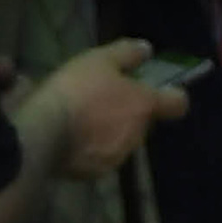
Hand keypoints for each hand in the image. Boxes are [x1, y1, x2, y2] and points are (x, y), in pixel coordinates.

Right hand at [40, 39, 188, 178]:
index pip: (178, 104)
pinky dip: (93, 148)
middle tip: (107, 98)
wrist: (43, 133)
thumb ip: (127, 54)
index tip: (160, 89)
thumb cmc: (76, 91)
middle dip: (131, 111)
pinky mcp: (96, 172)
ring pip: (123, 140)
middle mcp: (138, 135)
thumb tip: (147, 49)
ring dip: (111, 130)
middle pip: (145, 122)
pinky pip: (101, 156)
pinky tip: (72, 137)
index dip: (173, 96)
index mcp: (144, 106)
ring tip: (85, 118)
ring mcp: (118, 157)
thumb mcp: (99, 60)